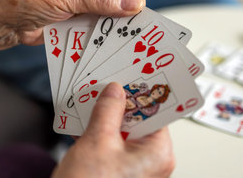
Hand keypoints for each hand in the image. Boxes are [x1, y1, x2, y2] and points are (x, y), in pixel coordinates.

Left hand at [0, 0, 146, 57]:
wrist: (9, 19)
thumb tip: (136, 4)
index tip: (137, 5)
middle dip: (130, 3)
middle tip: (131, 23)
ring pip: (119, 5)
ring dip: (120, 19)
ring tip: (120, 32)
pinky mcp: (87, 13)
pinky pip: (107, 19)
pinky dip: (110, 28)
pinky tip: (109, 37)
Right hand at [52, 82, 174, 177]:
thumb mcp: (98, 140)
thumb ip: (109, 111)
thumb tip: (116, 90)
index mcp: (157, 153)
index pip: (156, 113)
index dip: (143, 92)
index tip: (132, 74)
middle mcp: (150, 160)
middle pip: (138, 120)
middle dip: (120, 102)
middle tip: (108, 81)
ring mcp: (133, 166)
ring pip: (122, 130)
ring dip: (106, 114)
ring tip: (93, 95)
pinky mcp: (116, 169)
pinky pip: (111, 142)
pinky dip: (99, 129)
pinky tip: (84, 116)